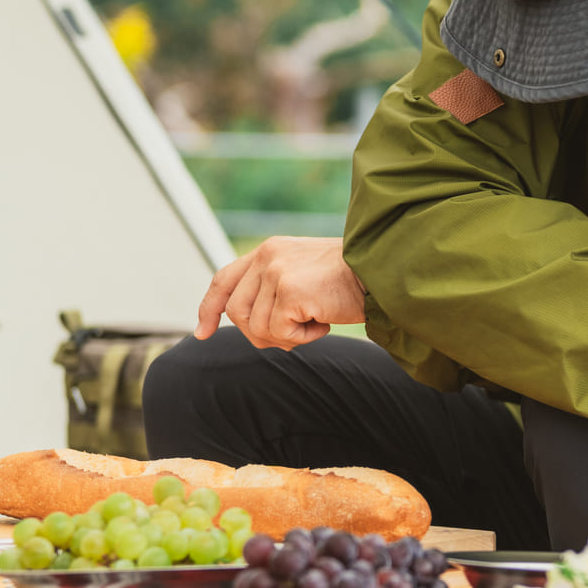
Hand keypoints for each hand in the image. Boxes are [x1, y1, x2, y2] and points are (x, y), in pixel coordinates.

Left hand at [197, 236, 365, 350]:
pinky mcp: (289, 291)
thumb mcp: (305, 276)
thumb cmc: (352, 280)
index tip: (203, 333)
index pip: (225, 280)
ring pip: (255, 327)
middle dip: (259, 334)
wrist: (384, 270)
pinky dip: (302, 338)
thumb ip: (274, 289)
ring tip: (315, 324)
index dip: (210, 308)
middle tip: (292, 338)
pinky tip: (324, 323)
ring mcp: (277, 272)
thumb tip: (249, 326)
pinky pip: (279, 333)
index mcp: (270, 249)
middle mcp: (268, 256)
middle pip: (237, 311)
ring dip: (285, 337)